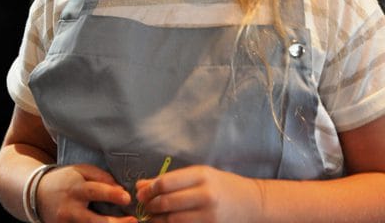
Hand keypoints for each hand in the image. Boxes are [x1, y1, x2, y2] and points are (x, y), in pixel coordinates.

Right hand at [36, 163, 136, 221]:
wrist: (37, 194)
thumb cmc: (65, 179)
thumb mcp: (81, 170)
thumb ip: (101, 177)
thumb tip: (120, 189)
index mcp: (75, 189)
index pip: (95, 191)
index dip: (111, 194)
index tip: (127, 197)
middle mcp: (70, 209)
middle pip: (93, 220)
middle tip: (133, 221)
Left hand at [135, 165, 262, 222]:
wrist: (251, 203)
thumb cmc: (222, 185)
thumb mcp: (200, 175)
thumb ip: (172, 179)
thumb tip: (142, 185)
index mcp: (201, 175)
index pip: (166, 182)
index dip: (149, 189)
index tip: (141, 192)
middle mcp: (205, 194)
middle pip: (166, 202)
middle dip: (150, 205)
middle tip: (143, 206)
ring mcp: (208, 215)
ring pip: (172, 220)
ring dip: (156, 220)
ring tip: (150, 217)